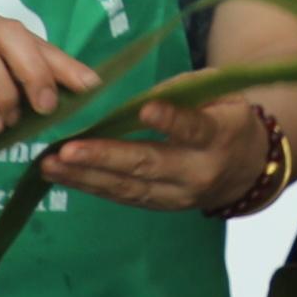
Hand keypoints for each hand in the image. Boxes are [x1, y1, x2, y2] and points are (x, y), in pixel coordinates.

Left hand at [47, 94, 261, 214]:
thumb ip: (185, 91)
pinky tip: (62, 175)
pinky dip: (90, 185)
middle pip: (149, 164)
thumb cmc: (228, 118)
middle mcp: (197, 171)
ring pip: (128, 187)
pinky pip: (123, 196)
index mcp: (219, 136)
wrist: (247, 170)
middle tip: (67, 150)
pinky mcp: (159, 206)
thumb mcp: (220, 94)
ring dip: (85, 176)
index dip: (172, 120)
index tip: (146, 110)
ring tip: (49, 164)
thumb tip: (140, 98)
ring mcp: (177, 195)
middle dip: (105, 157)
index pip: (195, 128)